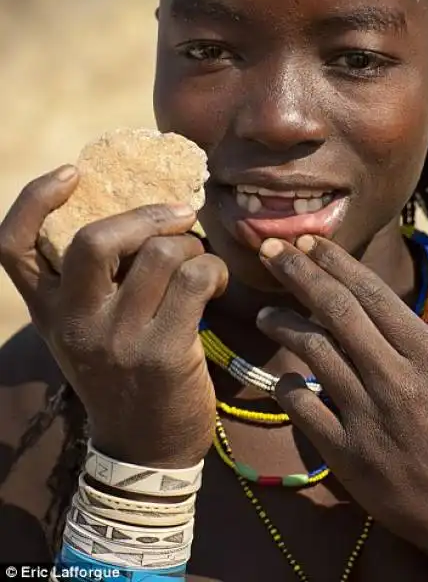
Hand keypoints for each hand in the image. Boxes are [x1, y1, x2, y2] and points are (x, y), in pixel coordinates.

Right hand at [0, 166, 227, 467]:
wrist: (145, 447)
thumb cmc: (122, 372)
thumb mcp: (89, 329)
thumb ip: (96, 280)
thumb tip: (141, 213)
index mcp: (50, 311)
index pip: (14, 247)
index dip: (34, 200)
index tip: (72, 172)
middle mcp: (75, 323)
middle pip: (93, 241)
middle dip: (144, 214)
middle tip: (176, 213)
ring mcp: (118, 340)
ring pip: (159, 253)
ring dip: (191, 245)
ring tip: (198, 260)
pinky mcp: (164, 354)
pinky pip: (195, 279)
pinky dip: (214, 268)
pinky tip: (215, 282)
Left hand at [256, 235, 427, 562]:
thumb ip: (425, 353)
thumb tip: (386, 328)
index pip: (374, 295)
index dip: (336, 262)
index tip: (310, 242)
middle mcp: (398, 380)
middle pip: (336, 312)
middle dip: (299, 273)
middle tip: (270, 250)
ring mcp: (368, 418)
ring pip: (314, 352)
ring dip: (283, 324)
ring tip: (264, 312)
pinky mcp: (347, 456)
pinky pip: (303, 408)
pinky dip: (288, 387)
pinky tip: (286, 379)